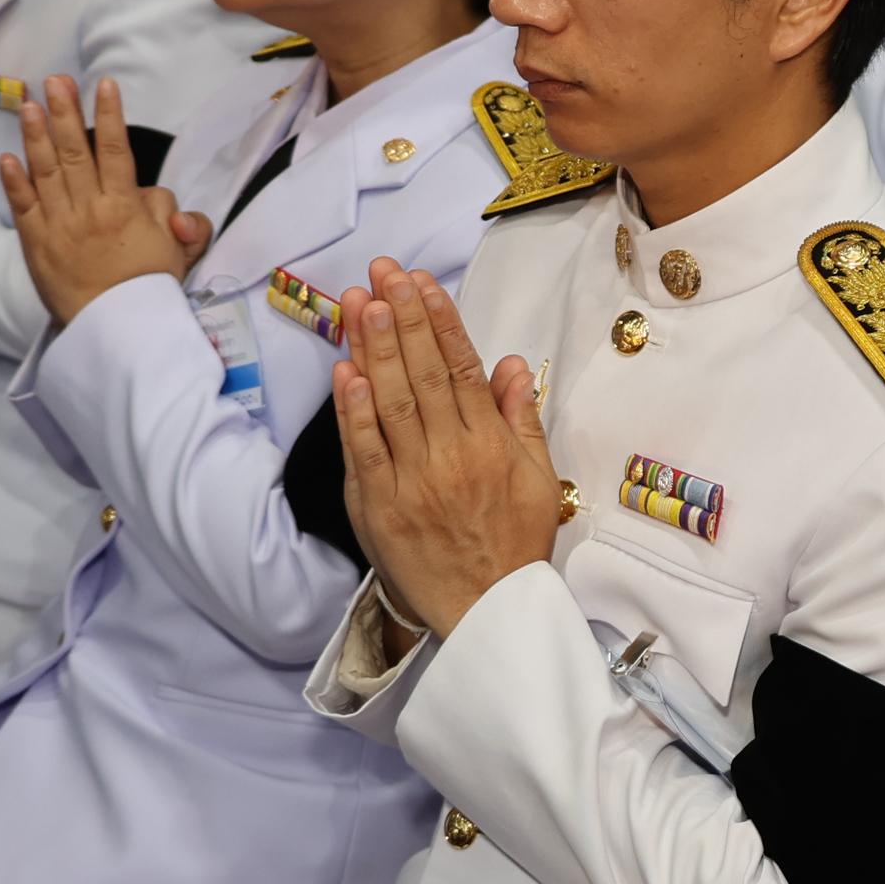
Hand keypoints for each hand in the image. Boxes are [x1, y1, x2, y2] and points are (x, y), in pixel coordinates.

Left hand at [2, 78, 211, 326]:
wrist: (116, 329)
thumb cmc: (149, 289)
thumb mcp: (179, 253)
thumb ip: (179, 220)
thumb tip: (169, 203)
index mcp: (125, 207)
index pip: (116, 150)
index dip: (109, 115)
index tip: (104, 85)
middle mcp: (89, 209)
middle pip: (74, 151)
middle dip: (65, 111)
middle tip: (56, 80)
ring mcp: (59, 225)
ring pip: (45, 171)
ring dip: (35, 135)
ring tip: (30, 103)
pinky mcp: (36, 244)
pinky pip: (23, 207)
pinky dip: (14, 181)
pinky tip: (8, 157)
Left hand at [331, 259, 561, 634]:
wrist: (488, 611)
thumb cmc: (514, 545)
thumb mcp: (538, 479)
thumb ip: (520, 418)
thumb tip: (510, 365)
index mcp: (491, 446)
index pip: (461, 369)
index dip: (441, 322)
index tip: (423, 283)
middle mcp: (452, 457)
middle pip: (422, 374)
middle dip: (402, 317)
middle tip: (383, 272)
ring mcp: (413, 481)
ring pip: (391, 403)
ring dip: (374, 348)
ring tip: (361, 301)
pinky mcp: (381, 508)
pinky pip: (366, 450)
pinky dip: (354, 410)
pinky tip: (346, 370)